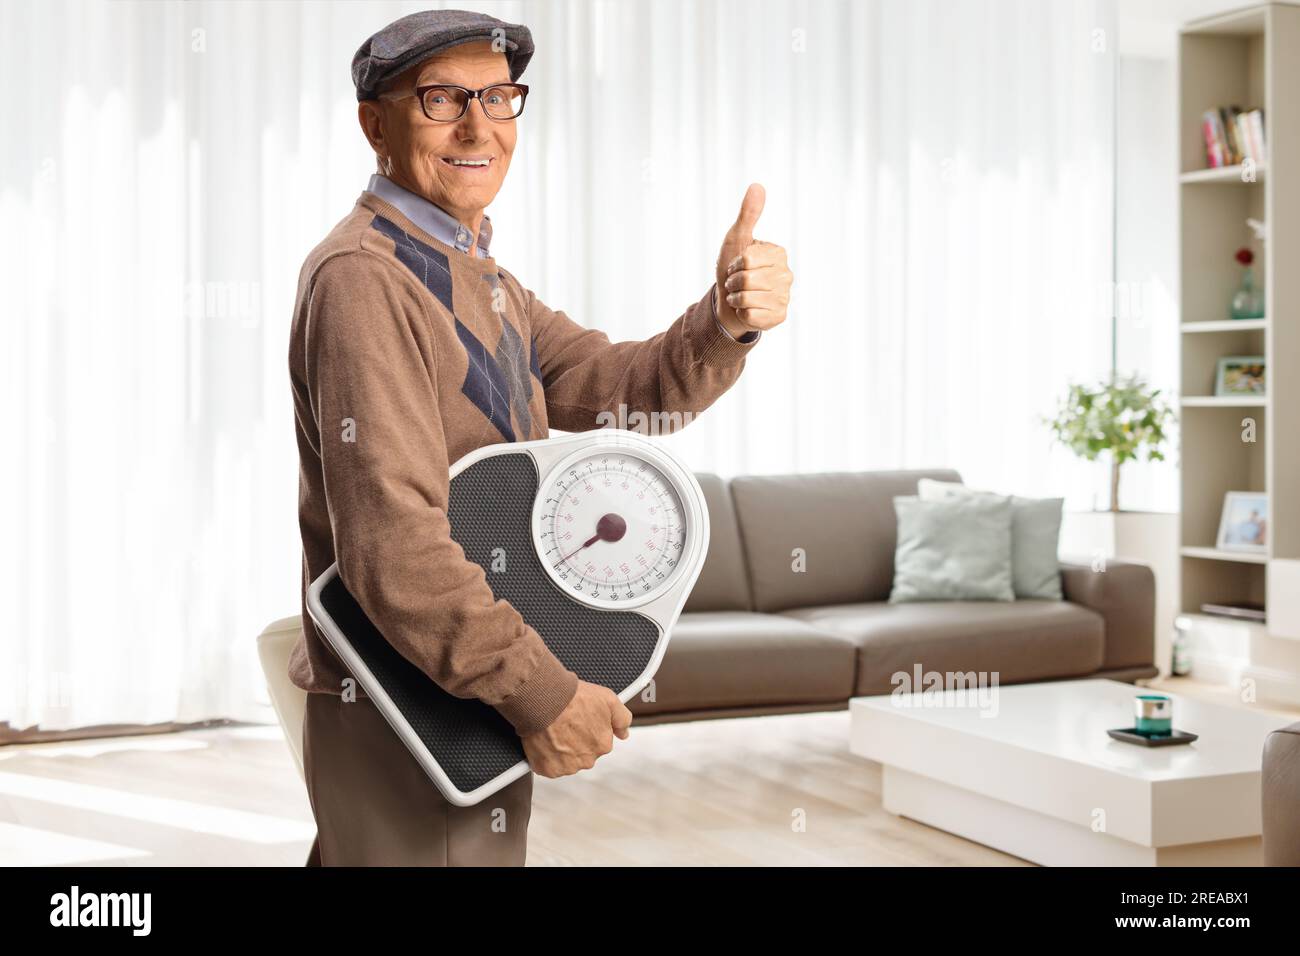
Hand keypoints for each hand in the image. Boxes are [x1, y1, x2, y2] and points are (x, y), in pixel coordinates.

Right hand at [521, 679, 631, 777]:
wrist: (545, 699)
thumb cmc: (574, 696)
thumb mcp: (608, 698)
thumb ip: (622, 718)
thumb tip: (625, 734)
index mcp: (603, 745)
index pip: (598, 742)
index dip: (587, 729)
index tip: (578, 720)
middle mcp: (587, 760)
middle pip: (582, 753)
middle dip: (574, 742)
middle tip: (564, 724)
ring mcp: (567, 766)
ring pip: (565, 761)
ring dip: (559, 750)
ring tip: (553, 730)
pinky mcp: (548, 769)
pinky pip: (548, 766)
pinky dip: (545, 756)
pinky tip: (544, 740)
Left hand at [714, 183, 792, 337]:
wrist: (729, 300)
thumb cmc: (733, 267)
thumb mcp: (737, 239)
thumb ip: (748, 214)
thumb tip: (757, 186)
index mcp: (779, 254)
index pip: (747, 259)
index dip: (734, 264)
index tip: (736, 265)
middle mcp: (787, 275)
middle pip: (746, 279)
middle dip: (732, 282)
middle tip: (735, 282)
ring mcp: (785, 297)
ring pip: (748, 298)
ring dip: (735, 298)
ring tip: (740, 295)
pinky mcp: (779, 317)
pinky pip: (752, 316)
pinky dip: (742, 313)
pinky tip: (747, 309)